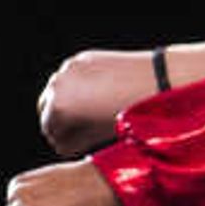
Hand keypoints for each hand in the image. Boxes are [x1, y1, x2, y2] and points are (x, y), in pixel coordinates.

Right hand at [37, 49, 156, 156]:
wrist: (157, 81)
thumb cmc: (131, 116)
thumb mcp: (99, 137)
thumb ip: (73, 143)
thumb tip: (63, 146)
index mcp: (59, 108)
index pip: (49, 131)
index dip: (63, 142)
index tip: (76, 147)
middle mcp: (58, 85)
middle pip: (46, 110)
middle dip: (60, 122)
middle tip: (80, 132)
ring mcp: (69, 68)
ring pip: (57, 92)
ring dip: (67, 104)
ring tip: (90, 115)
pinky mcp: (82, 58)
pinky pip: (71, 77)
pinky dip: (77, 88)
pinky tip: (96, 97)